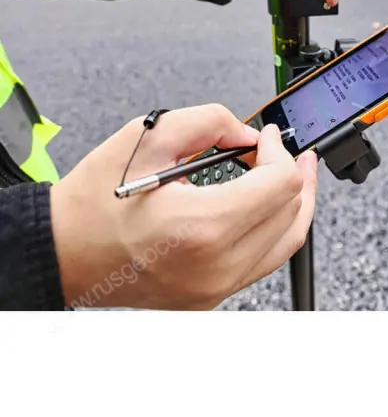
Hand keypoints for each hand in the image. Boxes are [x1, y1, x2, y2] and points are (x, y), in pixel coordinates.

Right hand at [50, 105, 317, 309]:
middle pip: (290, 211)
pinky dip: (275, 228)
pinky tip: (270, 205)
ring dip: (295, 201)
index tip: (265, 137)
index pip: (280, 185)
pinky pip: (264, 261)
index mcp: (202, 226)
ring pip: (287, 241)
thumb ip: (209, 122)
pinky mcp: (211, 295)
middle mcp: (216, 265)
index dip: (279, 151)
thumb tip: (249, 133)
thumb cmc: (94, 202)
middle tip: (279, 148)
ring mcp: (216, 287)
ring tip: (296, 172)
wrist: (62, 253)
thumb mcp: (147, 138)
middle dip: (291, 171)